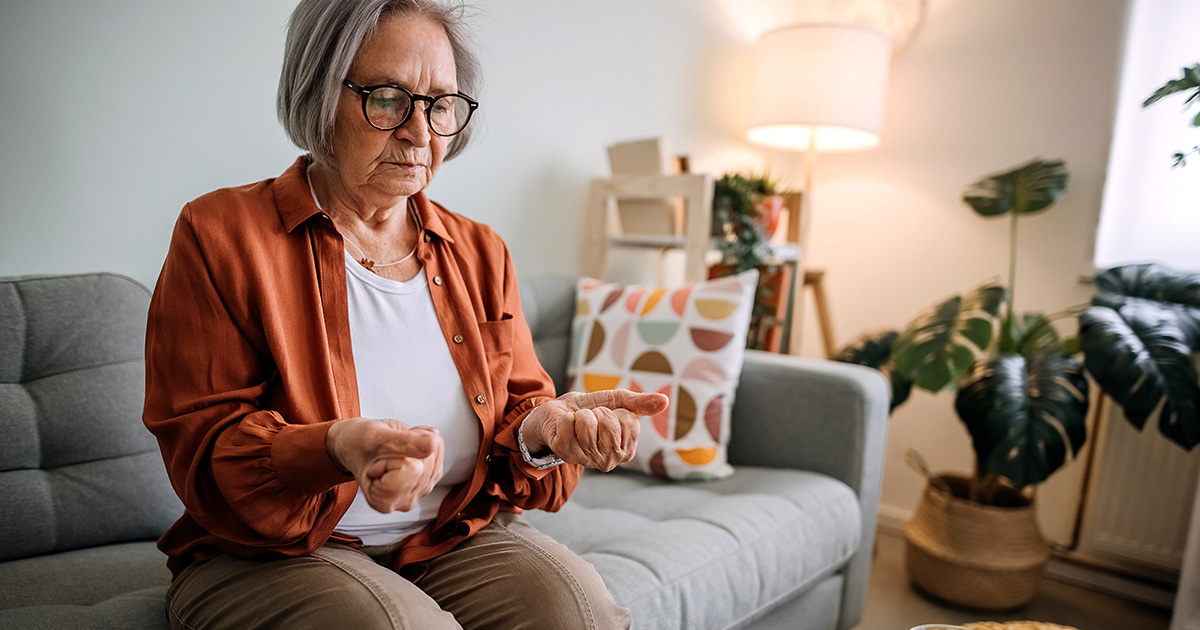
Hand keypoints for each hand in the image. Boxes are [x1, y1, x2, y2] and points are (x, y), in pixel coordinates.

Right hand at [326, 418, 444, 512]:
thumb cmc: (358, 443)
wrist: (355, 443)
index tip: (377, 459)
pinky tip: (405, 446)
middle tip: (385, 450)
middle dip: (407, 445)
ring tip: (393, 448)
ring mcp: (419, 490)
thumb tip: (433, 443)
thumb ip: (404, 443)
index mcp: (384, 501)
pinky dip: (423, 438)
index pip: (411, 468)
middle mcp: (404, 501)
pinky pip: (438, 447)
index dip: (395, 454)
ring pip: (434, 452)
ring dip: (415, 440)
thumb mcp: (374, 439)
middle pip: (425, 461)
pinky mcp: (429, 477)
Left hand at [521, 390, 668, 471]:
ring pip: (588, 422)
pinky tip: (565, 426)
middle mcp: (607, 461)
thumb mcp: (617, 403)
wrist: (557, 412)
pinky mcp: (564, 451)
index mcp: (625, 451)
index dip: (616, 412)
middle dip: (598, 412)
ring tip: (578, 422)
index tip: (607, 417)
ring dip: (581, 414)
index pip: (629, 422)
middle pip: (608, 423)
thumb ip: (640, 404)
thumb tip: (665, 401)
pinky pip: (570, 422)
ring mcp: (585, 458)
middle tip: (591, 418)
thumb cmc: (589, 410)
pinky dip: (566, 416)